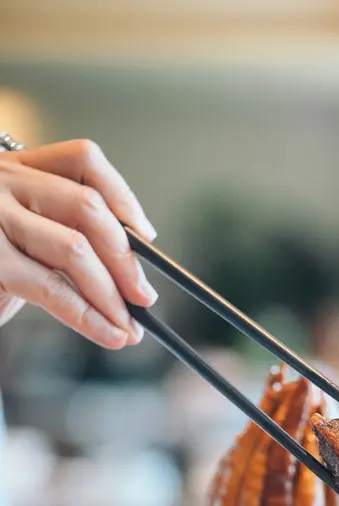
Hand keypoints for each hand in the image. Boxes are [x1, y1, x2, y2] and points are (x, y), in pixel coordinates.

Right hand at [0, 139, 157, 348]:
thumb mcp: (28, 237)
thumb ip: (67, 235)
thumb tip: (131, 270)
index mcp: (18, 169)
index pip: (83, 160)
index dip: (122, 196)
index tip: (146, 236)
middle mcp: (4, 182)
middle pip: (87, 207)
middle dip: (125, 259)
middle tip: (143, 296)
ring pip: (75, 249)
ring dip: (111, 296)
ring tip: (128, 326)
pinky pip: (53, 289)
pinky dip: (88, 318)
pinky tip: (108, 333)